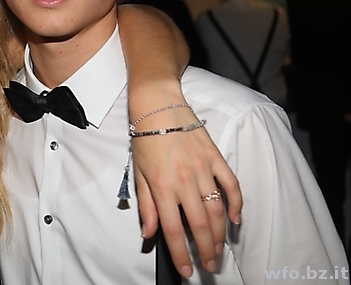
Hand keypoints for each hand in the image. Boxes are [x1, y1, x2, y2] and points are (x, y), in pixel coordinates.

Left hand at [132, 106, 241, 277]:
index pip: (172, 229)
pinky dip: (237, 204)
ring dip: (220, 233)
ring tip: (218, 248)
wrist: (158, 106)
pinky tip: (236, 219)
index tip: (186, 270)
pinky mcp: (216, 158)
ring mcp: (203, 168)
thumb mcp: (138, 173)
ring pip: (217, 209)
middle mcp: (184, 180)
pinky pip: (231, 185)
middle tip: (209, 266)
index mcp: (162, 186)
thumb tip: (148, 233)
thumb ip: (146, 205)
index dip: (180, 253)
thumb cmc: (145, 139)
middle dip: (205, 250)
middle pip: (199, 225)